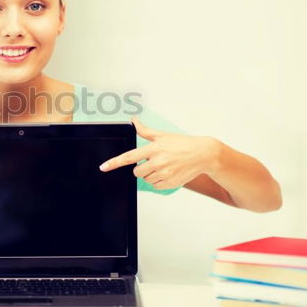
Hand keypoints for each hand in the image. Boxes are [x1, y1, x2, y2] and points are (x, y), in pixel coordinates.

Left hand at [99, 116, 218, 190]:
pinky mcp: (170, 183)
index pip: (129, 157)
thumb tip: (133, 120)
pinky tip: (167, 172)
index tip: (103, 167)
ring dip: (150, 174)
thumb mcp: (162, 135)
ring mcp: (165, 173)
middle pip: (137, 172)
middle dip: (141, 168)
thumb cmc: (182, 143)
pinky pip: (155, 185)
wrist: (203, 154)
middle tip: (153, 161)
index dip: (114, 163)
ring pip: (146, 179)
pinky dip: (158, 181)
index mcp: (154, 148)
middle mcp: (158, 162)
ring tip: (163, 166)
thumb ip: (145, 131)